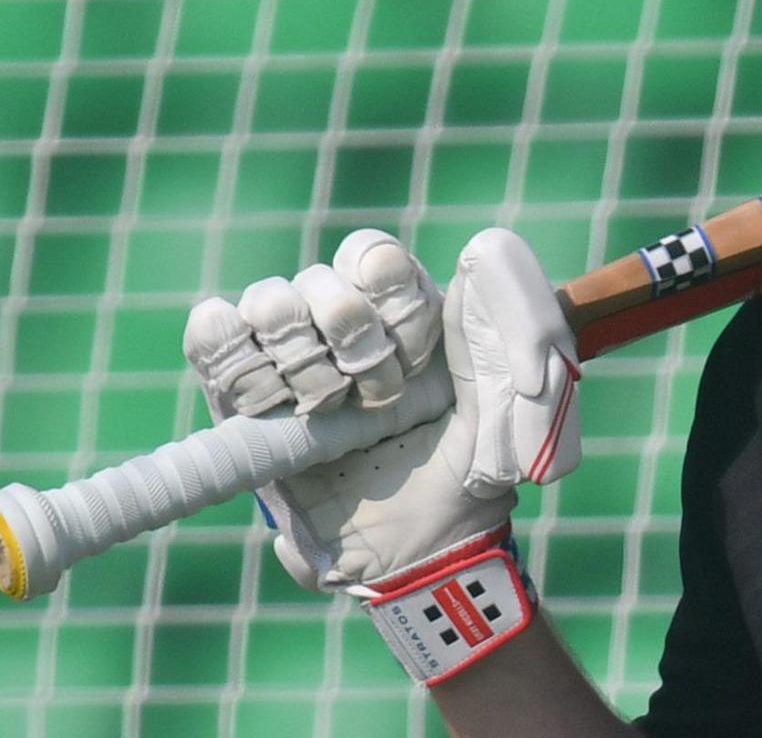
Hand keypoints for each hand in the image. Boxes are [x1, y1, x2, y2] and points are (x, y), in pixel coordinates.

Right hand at [181, 228, 581, 594]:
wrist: (421, 554)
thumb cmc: (468, 479)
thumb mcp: (498, 410)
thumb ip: (488, 341)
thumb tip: (474, 263)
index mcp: (406, 320)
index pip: (373, 258)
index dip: (385, 287)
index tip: (408, 342)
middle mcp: (346, 333)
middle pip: (317, 279)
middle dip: (346, 328)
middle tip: (375, 393)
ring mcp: (292, 365)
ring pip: (267, 302)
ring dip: (295, 348)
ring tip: (322, 402)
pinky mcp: (243, 404)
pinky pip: (212, 341)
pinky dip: (228, 350)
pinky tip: (266, 394)